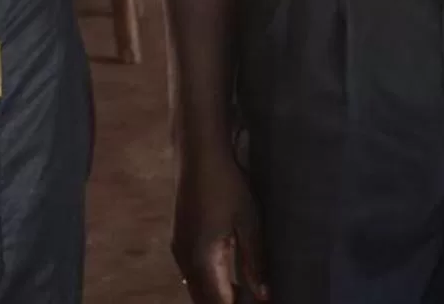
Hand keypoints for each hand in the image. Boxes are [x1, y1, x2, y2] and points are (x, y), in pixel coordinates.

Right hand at [172, 147, 267, 303]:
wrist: (198, 155)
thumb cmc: (227, 185)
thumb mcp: (248, 222)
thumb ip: (254, 261)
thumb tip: (263, 295)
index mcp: (202, 261)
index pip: (219, 302)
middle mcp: (185, 261)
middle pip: (204, 300)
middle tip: (255, 300)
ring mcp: (180, 250)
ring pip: (197, 287)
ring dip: (218, 295)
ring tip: (245, 294)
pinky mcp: (181, 240)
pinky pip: (194, 274)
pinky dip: (211, 282)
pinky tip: (228, 278)